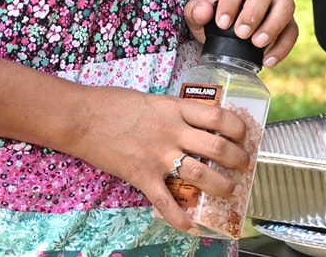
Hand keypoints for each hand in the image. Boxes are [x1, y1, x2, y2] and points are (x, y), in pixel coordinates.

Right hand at [69, 85, 254, 232]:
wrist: (81, 116)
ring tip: (230, 189)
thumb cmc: (111, 103)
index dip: (238, 128)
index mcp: (174, 109)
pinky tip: (191, 226)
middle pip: (217, 147)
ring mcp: (158, 156)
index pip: (219, 116)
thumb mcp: (150, 100)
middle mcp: (172, 132)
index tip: (244, 135)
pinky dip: (180, 218)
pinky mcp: (142, 176)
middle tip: (243, 165)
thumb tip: (191, 125)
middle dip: (238, 159)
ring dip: (221, 185)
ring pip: (201, 174)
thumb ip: (172, 113)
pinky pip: (166, 202)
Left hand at [186, 0, 298, 66]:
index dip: (230, 2)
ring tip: (258, 44)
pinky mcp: (286, 21)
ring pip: (285, 4)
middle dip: (253, 13)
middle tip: (241, 34)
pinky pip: (292, 29)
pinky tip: (268, 60)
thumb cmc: (212, 16)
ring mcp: (274, 2)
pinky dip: (283, 46)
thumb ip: (195, 11)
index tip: (223, 24)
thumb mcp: (197, 14)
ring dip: (274, 25)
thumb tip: (204, 11)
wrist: (226, 26)